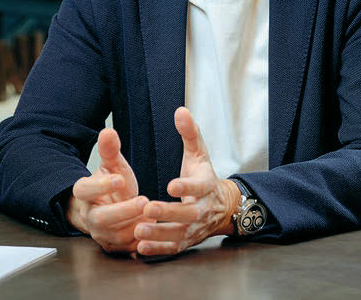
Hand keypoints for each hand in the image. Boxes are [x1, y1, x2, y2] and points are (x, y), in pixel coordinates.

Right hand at [67, 128, 150, 253]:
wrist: (113, 209)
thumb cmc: (114, 185)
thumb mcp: (113, 166)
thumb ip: (110, 150)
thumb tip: (107, 131)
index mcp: (85, 194)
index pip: (85, 190)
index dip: (101, 186)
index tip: (120, 179)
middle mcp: (90, 216)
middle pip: (100, 218)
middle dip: (123, 211)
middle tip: (144, 200)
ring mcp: (101, 234)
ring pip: (116, 237)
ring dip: (136, 226)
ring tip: (153, 214)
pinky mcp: (114, 248)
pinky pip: (127, 249)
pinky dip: (141, 242)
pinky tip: (155, 230)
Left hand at [134, 107, 240, 255]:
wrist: (222, 207)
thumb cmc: (204, 176)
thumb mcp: (200, 153)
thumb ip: (190, 133)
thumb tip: (180, 110)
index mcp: (206, 186)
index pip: (198, 187)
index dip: (186, 186)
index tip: (171, 184)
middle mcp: (202, 209)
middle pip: (188, 214)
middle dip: (168, 213)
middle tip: (148, 208)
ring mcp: (194, 228)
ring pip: (178, 234)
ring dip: (159, 234)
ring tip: (139, 230)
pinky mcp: (186, 241)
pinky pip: (173, 248)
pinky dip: (158, 250)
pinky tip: (140, 247)